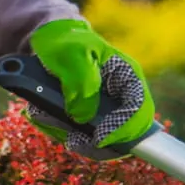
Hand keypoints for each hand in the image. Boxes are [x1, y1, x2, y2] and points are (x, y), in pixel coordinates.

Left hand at [26, 18, 155, 152]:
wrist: (49, 43)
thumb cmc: (64, 43)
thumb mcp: (71, 55)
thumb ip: (82, 84)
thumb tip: (82, 117)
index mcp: (127, 76)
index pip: (139, 109)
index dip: (123, 128)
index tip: (98, 138)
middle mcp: (121, 96)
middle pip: (127, 133)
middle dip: (98, 142)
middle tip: (73, 140)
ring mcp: (106, 109)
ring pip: (103, 141)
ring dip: (75, 138)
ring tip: (49, 120)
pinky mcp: (89, 118)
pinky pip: (83, 138)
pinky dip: (63, 134)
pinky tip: (46, 117)